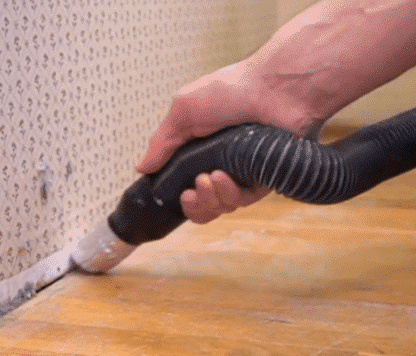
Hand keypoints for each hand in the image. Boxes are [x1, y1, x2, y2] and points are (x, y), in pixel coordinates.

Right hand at [137, 62, 323, 223]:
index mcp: (202, 150)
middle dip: (195, 205)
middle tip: (190, 192)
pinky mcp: (266, 178)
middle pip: (205, 204)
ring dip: (211, 199)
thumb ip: (163, 142)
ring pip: (223, 205)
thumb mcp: (184, 110)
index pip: (187, 185)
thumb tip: (142, 167)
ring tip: (208, 179)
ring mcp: (245, 173)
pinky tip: (223, 178)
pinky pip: (245, 201)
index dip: (180, 196)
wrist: (274, 88)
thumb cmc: (230, 91)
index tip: (176, 193)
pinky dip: (231, 194)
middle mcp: (224, 164)